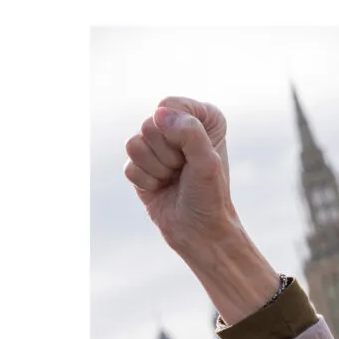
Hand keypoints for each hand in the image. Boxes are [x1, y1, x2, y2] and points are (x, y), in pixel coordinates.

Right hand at [125, 98, 233, 252]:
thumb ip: (190, 133)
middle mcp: (177, 126)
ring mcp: (156, 146)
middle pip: (149, 125)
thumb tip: (159, 114)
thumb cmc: (210, 197)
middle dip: (167, 154)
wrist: (200, 232)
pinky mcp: (140, 165)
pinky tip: (161, 188)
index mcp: (201, 117)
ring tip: (173, 179)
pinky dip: (147, 182)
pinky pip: (129, 166)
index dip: (178, 133)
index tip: (195, 155)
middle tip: (183, 171)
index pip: (169, 106)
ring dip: (157, 169)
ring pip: (134, 144)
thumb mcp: (208, 163)